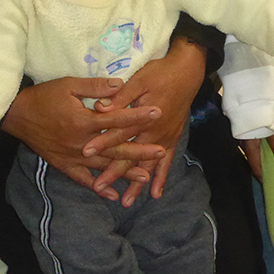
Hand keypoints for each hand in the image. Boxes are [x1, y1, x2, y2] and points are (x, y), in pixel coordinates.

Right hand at [1, 76, 162, 201]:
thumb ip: (95, 86)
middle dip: (139, 150)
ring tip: (145, 175)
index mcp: (84, 120)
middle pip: (115, 147)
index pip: (117, 118)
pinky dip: (98, 187)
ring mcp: (73, 156)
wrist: (17, 115)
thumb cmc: (43, 97)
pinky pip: (83, 179)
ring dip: (124, 171)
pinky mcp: (64, 164)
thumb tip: (120, 84)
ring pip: (103, 166)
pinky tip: (113, 195)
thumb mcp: (68, 85)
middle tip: (160, 151)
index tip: (157, 112)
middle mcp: (81, 142)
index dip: (138, 115)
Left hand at [83, 37, 205, 204]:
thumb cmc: (160, 73)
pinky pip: (165, 163)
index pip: (118, 132)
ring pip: (147, 165)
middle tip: (99, 186)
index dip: (102, 142)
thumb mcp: (139, 80)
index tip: (86, 153)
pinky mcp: (171, 138)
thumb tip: (99, 107)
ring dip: (136, 183)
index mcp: (144, 117)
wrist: (188, 71)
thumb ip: (120, 96)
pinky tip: (155, 194)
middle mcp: (154, 132)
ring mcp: (164, 137)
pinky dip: (160, 178)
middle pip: (130, 155)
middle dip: (114, 171)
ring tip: (126, 202)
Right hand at [246, 62, 273, 178]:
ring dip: (251, 155)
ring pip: (244, 138)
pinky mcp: (239, 108)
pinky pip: (243, 130)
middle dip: (256, 163)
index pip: (269, 132)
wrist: (238, 45)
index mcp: (262, 104)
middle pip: (250, 143)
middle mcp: (249, 111)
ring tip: (260, 171)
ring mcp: (241, 110)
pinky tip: (255, 149)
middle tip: (265, 181)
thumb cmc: (262, 56)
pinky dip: (249, 142)